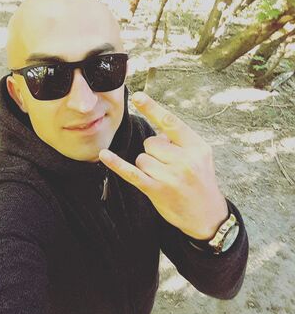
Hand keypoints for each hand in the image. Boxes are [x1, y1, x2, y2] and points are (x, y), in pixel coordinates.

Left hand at [99, 92, 227, 239]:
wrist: (207, 216)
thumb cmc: (200, 182)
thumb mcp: (200, 156)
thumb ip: (180, 140)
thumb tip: (156, 130)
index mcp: (197, 147)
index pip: (171, 122)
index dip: (153, 108)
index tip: (137, 97)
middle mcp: (185, 160)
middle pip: (151, 142)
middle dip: (154, 151)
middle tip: (168, 166)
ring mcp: (170, 176)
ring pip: (142, 158)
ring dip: (147, 166)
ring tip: (163, 177)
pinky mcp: (156, 190)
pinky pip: (132, 173)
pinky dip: (117, 164)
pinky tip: (105, 155)